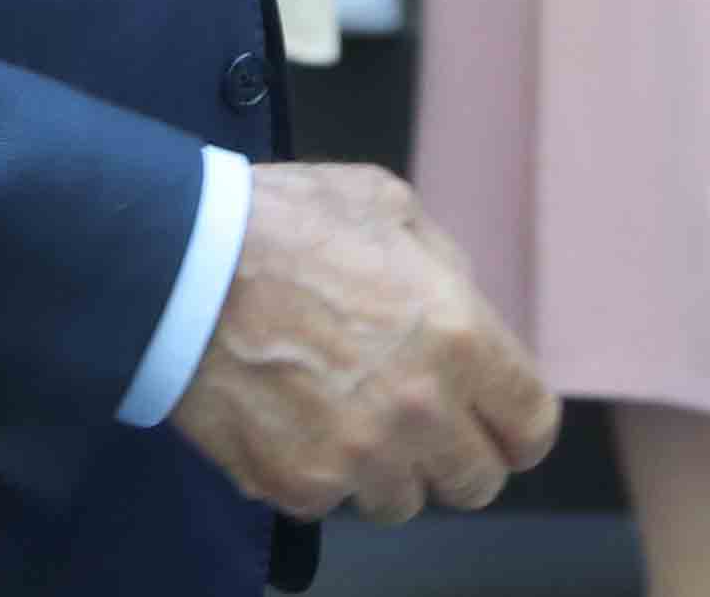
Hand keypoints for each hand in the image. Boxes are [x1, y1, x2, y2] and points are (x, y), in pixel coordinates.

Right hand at [166, 164, 558, 525]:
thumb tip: (461, 307)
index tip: (496, 424)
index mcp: (460, 336)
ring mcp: (357, 457)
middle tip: (418, 424)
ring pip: (401, 503)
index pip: (529, 427)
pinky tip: (290, 418)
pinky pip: (329, 503)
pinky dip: (315, 473)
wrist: (180, 263)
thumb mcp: (388, 207)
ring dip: (383, 469)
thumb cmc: (284, 223)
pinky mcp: (296, 485)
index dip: (516, 428)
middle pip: (476, 483)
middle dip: (454, 456)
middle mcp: (420, 409)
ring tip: (344, 415)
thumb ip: (442, 269)